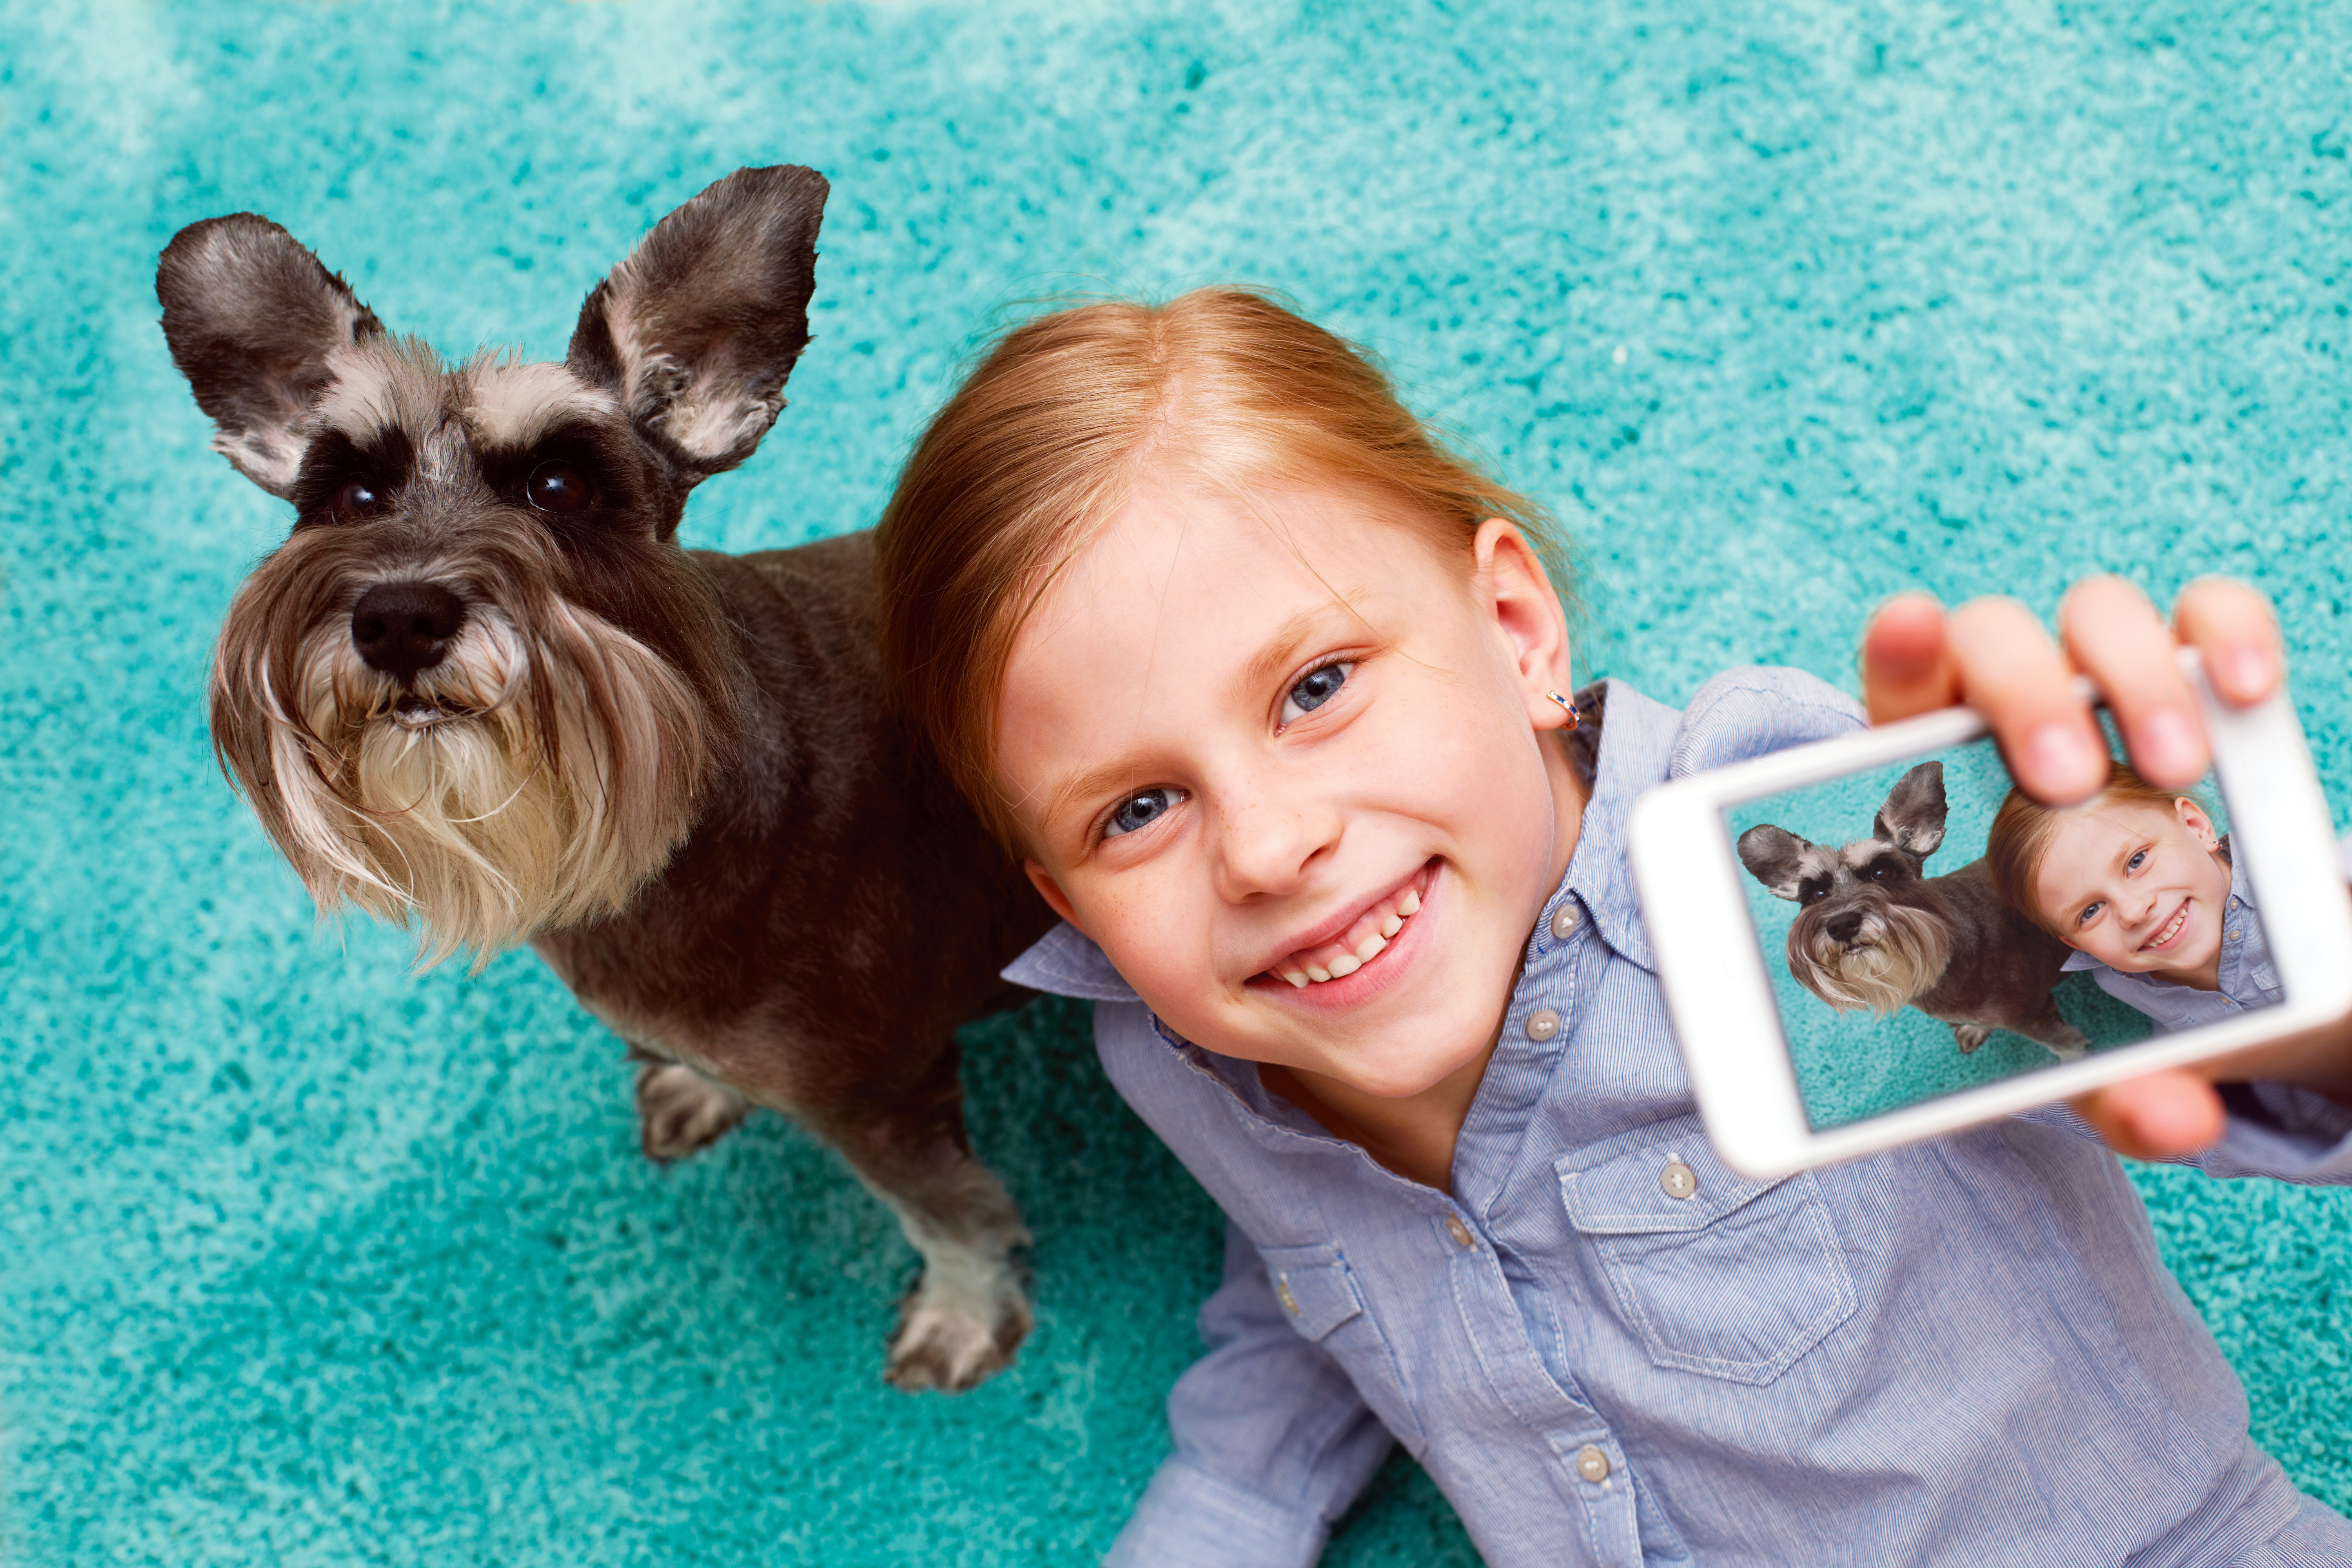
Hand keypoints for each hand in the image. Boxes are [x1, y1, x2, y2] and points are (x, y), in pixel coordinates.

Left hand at [1859, 576, 2311, 1159]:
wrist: (2181, 953)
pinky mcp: (2193, 669)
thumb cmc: (2084, 983)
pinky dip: (2227, 632)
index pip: (1896, 691)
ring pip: (2095, 613)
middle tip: (2067, 780)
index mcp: (1938, 779)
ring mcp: (2101, 681)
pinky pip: (2206, 613)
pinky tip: (2242, 690)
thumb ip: (2112, 1084)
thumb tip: (2179, 1121)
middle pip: (1992, 644)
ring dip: (2131, 676)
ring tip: (2177, 765)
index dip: (1897, 651)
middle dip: (2027, 695)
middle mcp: (2011, 709)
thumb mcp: (2082, 1045)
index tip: (1906, 626)